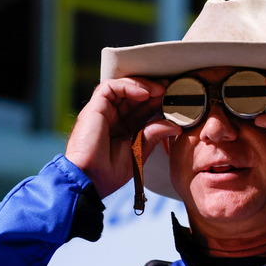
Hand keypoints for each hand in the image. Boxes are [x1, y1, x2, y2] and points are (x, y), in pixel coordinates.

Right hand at [65, 77, 180, 197]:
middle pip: (132, 96)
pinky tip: (144, 93)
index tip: (173, 100)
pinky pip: (110, 87)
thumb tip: (175, 126)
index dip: (156, 103)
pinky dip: (128, 86)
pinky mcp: (94, 108)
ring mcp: (102, 112)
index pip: (141, 109)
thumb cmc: (108, 173)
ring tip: (160, 90)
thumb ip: (154, 135)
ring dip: (143, 85)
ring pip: (122, 87)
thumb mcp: (138, 152)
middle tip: (170, 89)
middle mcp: (112, 118)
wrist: (89, 179)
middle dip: (153, 90)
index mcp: (122, 129)